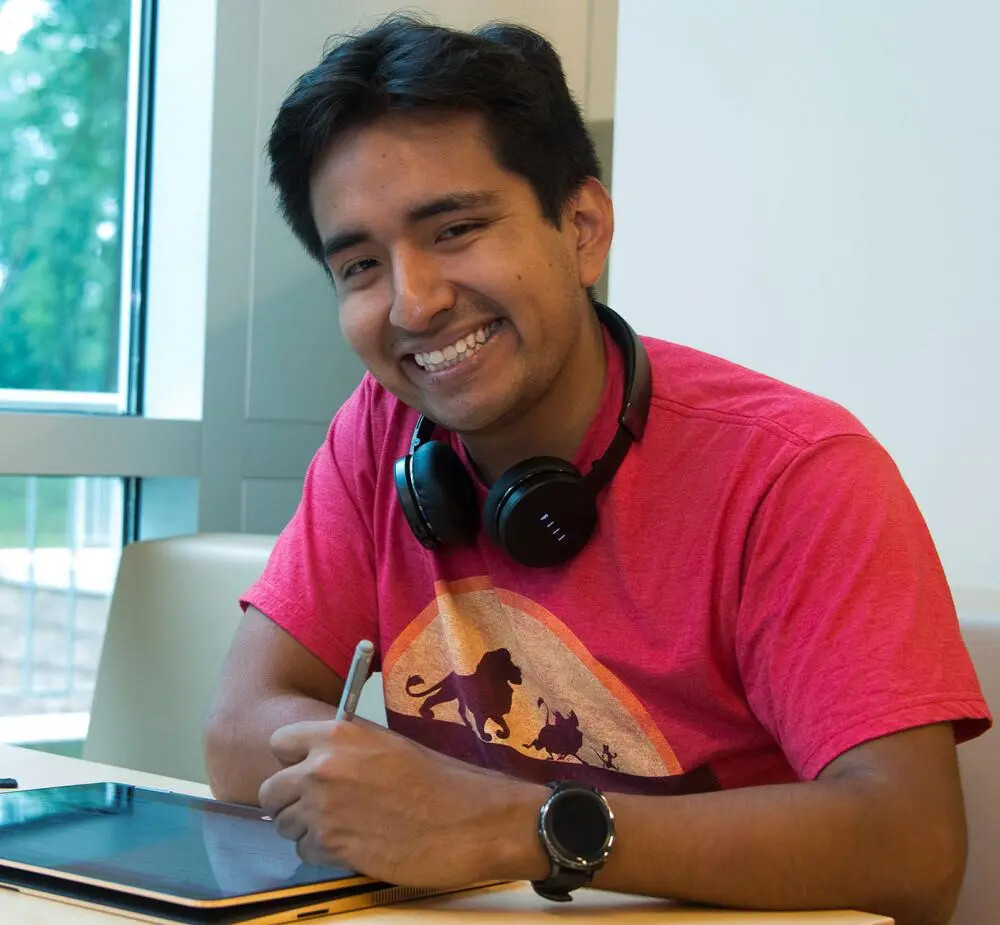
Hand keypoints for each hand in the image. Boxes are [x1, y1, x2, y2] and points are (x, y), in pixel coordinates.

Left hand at [257, 719, 548, 886]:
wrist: (467, 820)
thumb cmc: (436, 780)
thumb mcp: (386, 745)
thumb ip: (345, 749)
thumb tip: (314, 760)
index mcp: (337, 735)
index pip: (279, 743)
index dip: (292, 759)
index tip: (306, 768)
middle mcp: (321, 768)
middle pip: (271, 790)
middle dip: (290, 799)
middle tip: (320, 805)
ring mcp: (323, 810)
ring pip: (285, 825)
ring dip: (306, 828)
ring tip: (343, 824)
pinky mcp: (332, 847)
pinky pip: (305, 851)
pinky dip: (323, 851)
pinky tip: (355, 842)